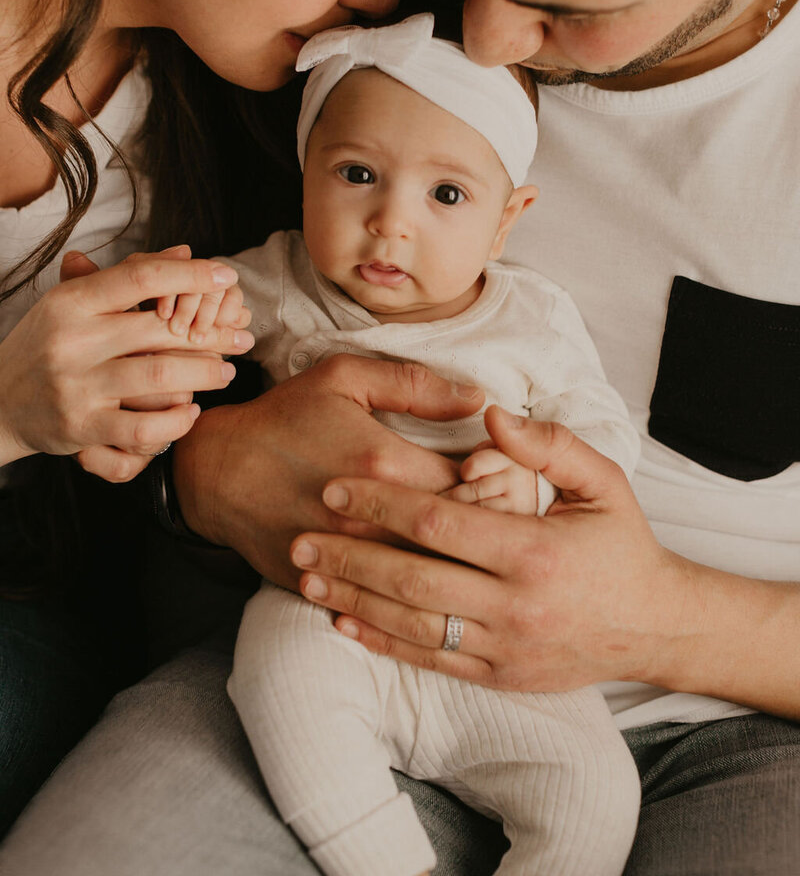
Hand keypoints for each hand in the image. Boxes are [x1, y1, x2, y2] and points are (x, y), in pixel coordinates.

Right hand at [0, 248, 254, 478]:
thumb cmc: (47, 343)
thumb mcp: (74, 302)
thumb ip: (127, 277)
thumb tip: (184, 251)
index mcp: (71, 302)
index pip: (139, 278)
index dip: (189, 275)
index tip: (226, 277)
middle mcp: (73, 342)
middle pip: (160, 330)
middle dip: (212, 334)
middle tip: (241, 337)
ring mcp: (77, 387)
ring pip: (159, 377)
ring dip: (203, 375)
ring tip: (224, 373)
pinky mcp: (81, 429)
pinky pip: (142, 430)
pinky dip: (175, 423)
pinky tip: (191, 411)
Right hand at [172, 354, 484, 587]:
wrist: (216, 470)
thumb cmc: (285, 416)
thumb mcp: (345, 377)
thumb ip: (416, 384)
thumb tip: (478, 399)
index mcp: (385, 463)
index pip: (475, 486)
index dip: (500, 481)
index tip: (499, 474)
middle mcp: (371, 519)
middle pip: (460, 540)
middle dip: (488, 527)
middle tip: (496, 512)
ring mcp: (347, 559)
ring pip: (428, 579)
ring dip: (456, 565)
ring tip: (469, 548)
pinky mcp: (327, 585)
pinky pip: (384, 603)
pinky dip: (410, 594)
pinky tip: (425, 578)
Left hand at [289, 404, 692, 692]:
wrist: (656, 625)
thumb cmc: (623, 543)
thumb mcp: (603, 481)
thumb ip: (549, 444)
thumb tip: (491, 414)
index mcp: (535, 550)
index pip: (439, 522)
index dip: (382, 502)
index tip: (337, 485)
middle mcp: (517, 604)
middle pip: (413, 576)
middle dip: (350, 554)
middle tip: (300, 534)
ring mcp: (506, 647)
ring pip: (413, 623)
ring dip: (354, 599)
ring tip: (308, 575)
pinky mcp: (500, 675)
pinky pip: (431, 658)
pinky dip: (383, 642)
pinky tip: (345, 622)